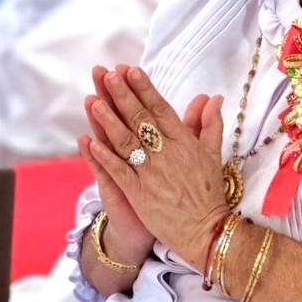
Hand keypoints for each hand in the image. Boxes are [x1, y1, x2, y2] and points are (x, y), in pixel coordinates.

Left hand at [84, 64, 228, 266]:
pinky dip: (104, 156)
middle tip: (108, 74)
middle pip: (141, 120)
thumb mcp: (212, 155)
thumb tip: (211, 97)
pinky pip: (119, 171)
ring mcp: (151, 174)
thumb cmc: (208, 193)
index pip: (161, 109)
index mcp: (184, 143)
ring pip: (127, 142)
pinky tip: (89, 141)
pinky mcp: (140, 194)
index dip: (144, 89)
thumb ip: (209, 124)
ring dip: (108, 121)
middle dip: (123, 96)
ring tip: (93, 100)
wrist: (207, 232)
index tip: (130, 69)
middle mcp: (166, 154)